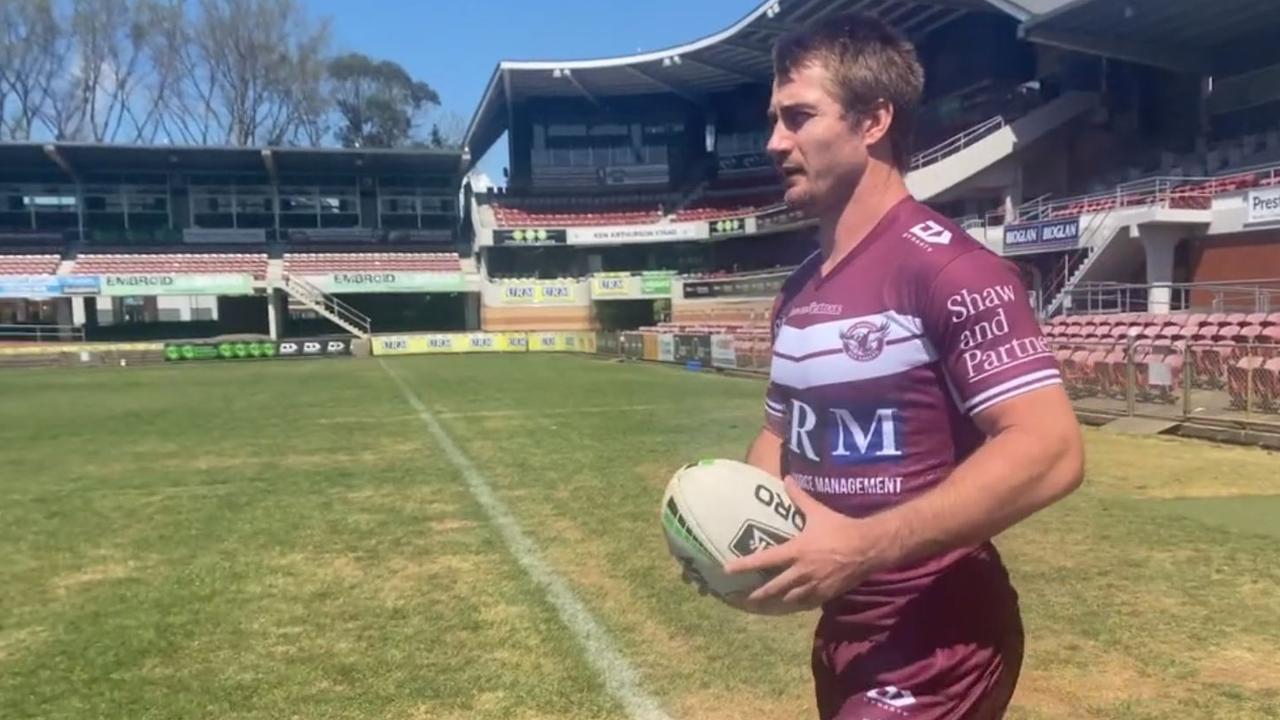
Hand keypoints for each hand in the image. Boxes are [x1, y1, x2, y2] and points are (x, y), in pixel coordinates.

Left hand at [722, 475, 881, 611]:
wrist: (868, 547)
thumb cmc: (841, 527)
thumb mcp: (818, 511)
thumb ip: (799, 497)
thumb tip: (787, 478)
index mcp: (797, 550)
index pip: (765, 559)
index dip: (744, 565)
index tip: (727, 569)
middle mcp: (802, 571)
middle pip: (775, 587)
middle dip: (759, 594)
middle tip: (745, 599)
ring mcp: (815, 584)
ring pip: (790, 598)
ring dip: (777, 602)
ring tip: (766, 605)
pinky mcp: (827, 593)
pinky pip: (808, 602)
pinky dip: (798, 604)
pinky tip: (792, 605)